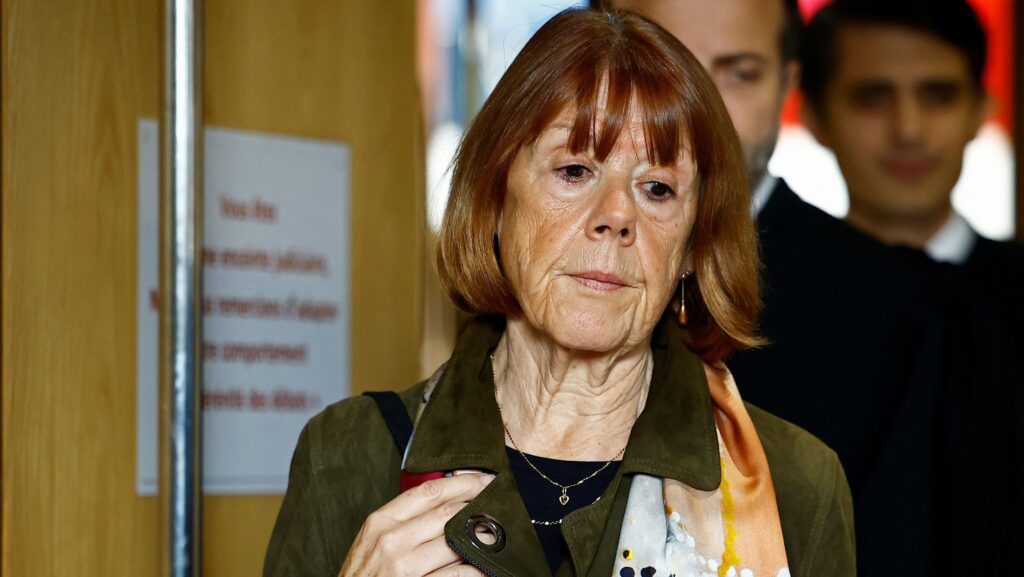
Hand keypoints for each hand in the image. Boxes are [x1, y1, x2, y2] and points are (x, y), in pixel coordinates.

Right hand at [338, 472, 494, 576]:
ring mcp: (405, 567)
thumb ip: (404, 520)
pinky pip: (458, 575)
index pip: (430, 492)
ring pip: (457, 542)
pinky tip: (488, 566)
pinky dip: (477, 569)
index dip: (462, 482)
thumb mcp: (373, 541)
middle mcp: (392, 541)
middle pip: (448, 513)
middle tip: (500, 501)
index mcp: (381, 522)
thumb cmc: (364, 576)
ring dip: (482, 537)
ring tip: (498, 532)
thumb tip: (445, 500)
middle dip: (479, 505)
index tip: (484, 479)